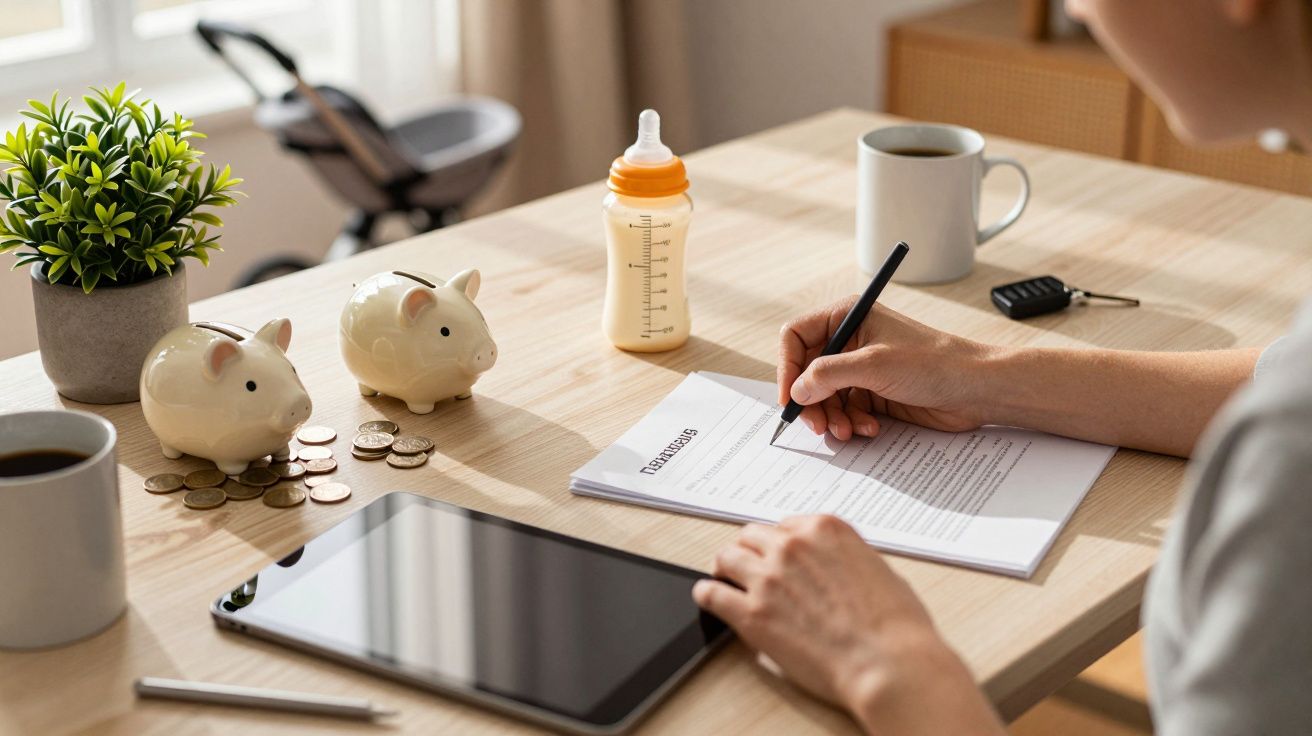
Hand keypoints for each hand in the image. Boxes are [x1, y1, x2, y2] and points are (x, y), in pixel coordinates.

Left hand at [693, 516, 1003, 734]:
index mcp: (824, 529)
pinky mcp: (751, 613)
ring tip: (726, 580)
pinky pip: (711, 593)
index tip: (776, 555)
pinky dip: (708, 595)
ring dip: (726, 568)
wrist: (888, 663)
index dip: (779, 543)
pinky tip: (710, 599)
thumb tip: (830, 566)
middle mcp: (791, 546)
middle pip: (751, 536)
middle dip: (751, 551)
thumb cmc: (895, 624)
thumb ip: (843, 557)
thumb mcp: (877, 567)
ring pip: (726, 557)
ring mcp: (768, 578)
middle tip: (750, 568)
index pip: (784, 525)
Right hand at [778, 299, 992, 439]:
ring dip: (832, 417)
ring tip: (847, 431)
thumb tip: (796, 391)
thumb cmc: (934, 362)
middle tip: (817, 426)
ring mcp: (861, 368)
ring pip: (825, 396)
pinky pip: (846, 410)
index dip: (788, 368)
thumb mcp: (874, 364)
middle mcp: (850, 340)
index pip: (796, 337)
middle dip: (811, 402)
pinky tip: (869, 428)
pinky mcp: (873, 392)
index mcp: (847, 317)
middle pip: (807, 372)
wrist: (975, 388)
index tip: (790, 398)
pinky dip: (852, 422)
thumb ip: (827, 375)